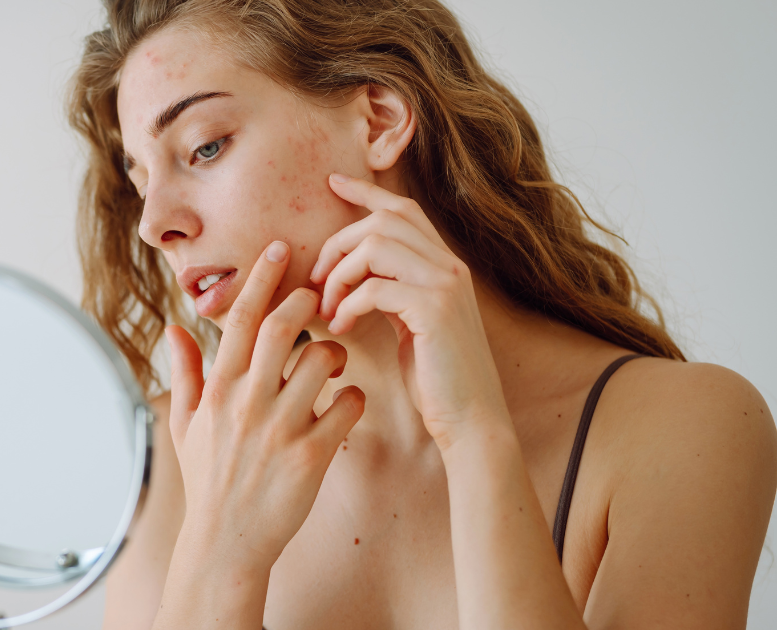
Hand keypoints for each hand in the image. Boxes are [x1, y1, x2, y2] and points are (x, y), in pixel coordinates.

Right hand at [166, 241, 365, 571]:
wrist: (227, 543)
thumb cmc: (208, 481)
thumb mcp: (185, 425)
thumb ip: (185, 372)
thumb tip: (176, 328)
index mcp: (219, 390)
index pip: (242, 319)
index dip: (263, 278)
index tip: (279, 248)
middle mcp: (248, 403)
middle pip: (284, 327)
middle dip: (307, 300)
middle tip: (320, 292)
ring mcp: (281, 429)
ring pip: (322, 362)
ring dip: (335, 351)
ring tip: (333, 361)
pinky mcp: (312, 456)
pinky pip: (348, 408)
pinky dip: (355, 397)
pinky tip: (347, 404)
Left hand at [311, 173, 508, 447]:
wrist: (471, 420)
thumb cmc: (434, 379)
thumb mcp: (409, 324)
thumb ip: (389, 291)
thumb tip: (348, 274)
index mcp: (444, 265)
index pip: (403, 209)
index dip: (366, 191)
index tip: (332, 183)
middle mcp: (450, 265)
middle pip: (383, 220)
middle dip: (338, 243)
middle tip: (316, 281)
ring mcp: (446, 284)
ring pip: (376, 246)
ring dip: (339, 274)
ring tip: (328, 308)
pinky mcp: (434, 310)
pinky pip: (375, 286)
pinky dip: (347, 304)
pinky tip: (340, 327)